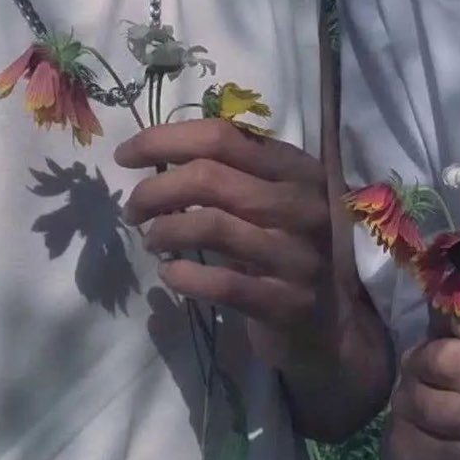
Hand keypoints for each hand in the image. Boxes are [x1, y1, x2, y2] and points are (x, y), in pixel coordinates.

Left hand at [114, 118, 334, 373]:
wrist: (334, 322)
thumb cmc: (290, 248)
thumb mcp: (276, 199)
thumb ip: (235, 172)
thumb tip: (156, 154)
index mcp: (298, 168)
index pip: (221, 137)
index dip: (164, 140)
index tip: (125, 156)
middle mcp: (303, 205)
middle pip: (209, 177)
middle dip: (154, 190)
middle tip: (133, 209)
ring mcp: (297, 255)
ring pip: (210, 224)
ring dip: (164, 230)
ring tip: (150, 240)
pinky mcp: (286, 302)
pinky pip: (221, 283)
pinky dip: (184, 276)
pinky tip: (171, 274)